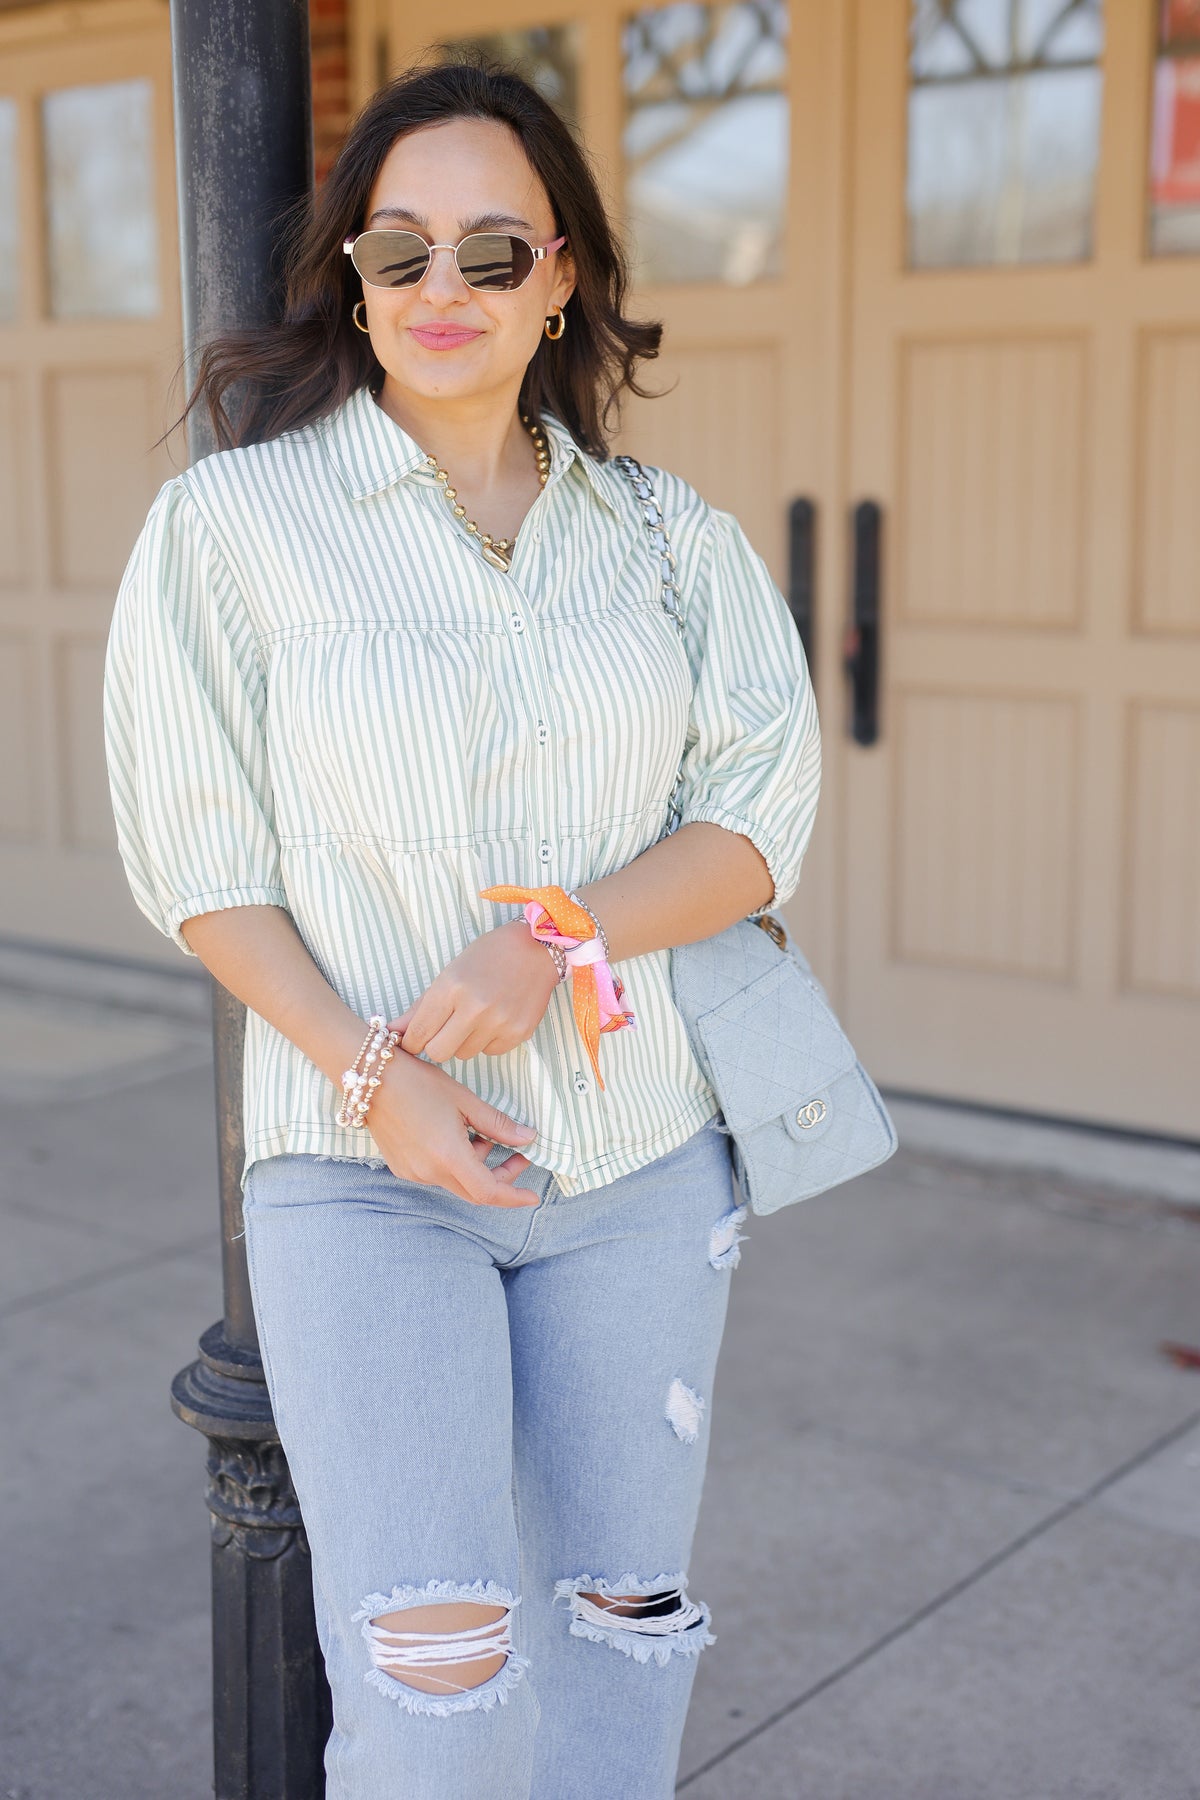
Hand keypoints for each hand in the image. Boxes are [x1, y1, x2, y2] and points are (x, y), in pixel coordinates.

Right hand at [368, 1045, 540, 1208]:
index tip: (532, 1195)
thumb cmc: (419, 1083)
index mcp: (448, 1156)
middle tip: (517, 1155)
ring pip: (456, 1182)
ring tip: (479, 1134)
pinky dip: (454, 1163)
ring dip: (476, 1165)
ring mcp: (413, 1173)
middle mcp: (429, 1172)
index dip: (513, 1196)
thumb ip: (498, 1124)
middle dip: (500, 1177)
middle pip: (474, 1191)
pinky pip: (437, 1175)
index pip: (488, 1192)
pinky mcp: (402, 1168)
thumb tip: (528, 1138)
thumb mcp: (465, 1100)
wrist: (371, 1078)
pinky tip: (455, 1137)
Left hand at [388, 920, 559, 1061]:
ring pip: (465, 1054)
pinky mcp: (519, 1033)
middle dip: (437, 1045)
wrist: (536, 948)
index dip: (412, 1041)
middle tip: (445, 1030)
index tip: (415, 1039)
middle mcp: (474, 1007)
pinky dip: (488, 1040)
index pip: (417, 1034)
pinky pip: (490, 1051)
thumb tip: (391, 1032)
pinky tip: (496, 1018)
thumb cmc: (486, 956)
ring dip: (464, 1041)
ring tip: (476, 1016)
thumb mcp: (449, 974)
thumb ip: (420, 1007)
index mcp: (450, 988)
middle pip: (438, 1052)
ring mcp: (499, 1022)